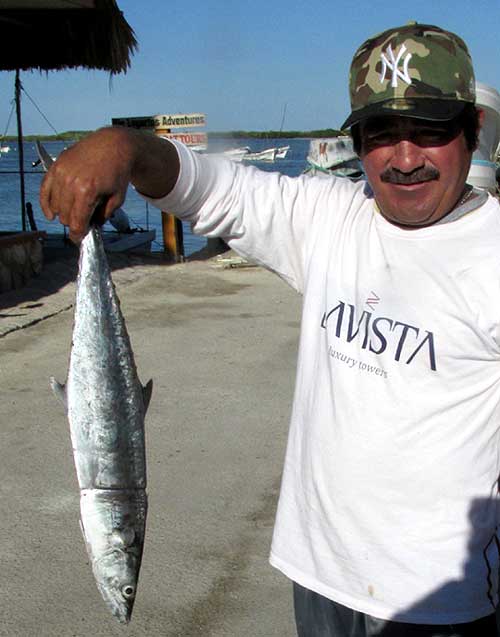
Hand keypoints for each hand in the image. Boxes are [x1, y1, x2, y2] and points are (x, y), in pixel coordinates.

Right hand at [39, 127, 133, 242]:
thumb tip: (92, 226)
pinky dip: (46, 204)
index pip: (77, 222)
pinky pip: (44, 190)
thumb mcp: (118, 198)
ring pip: (56, 207)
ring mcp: (61, 173)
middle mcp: (71, 182)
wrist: (112, 145)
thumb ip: (104, 215)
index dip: (78, 235)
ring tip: (78, 211)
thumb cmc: (117, 171)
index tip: (79, 240)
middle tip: (85, 222)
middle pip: (66, 217)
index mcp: (87, 191)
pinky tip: (50, 215)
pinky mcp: (56, 166)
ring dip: (65, 214)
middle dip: (75, 223)